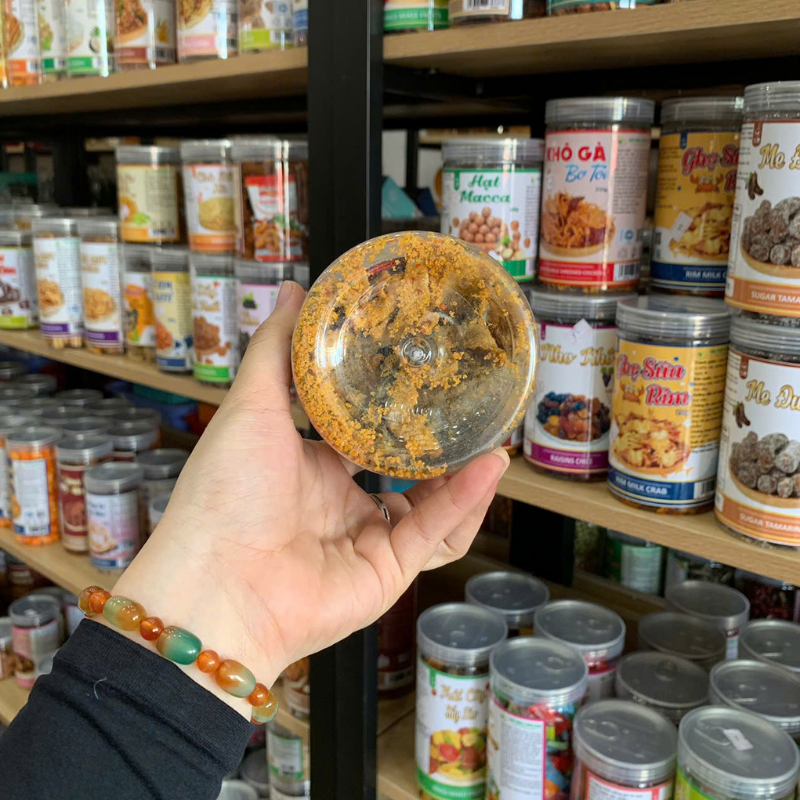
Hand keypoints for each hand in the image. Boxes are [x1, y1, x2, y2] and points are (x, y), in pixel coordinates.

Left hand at [110, 281, 509, 715]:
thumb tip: (294, 290)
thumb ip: (277, 350)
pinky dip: (465, 502)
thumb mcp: (251, 408)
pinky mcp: (388, 573)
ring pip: (431, 506)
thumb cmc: (224, 494)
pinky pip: (436, 535)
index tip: (420, 372)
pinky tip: (489, 466)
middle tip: (471, 407)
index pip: (362, 432)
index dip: (392, 406)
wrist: (217, 587)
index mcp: (308, 467)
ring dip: (463, 475)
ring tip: (491, 436)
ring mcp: (365, 540)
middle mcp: (339, 504)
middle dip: (439, 443)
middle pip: (403, 470)